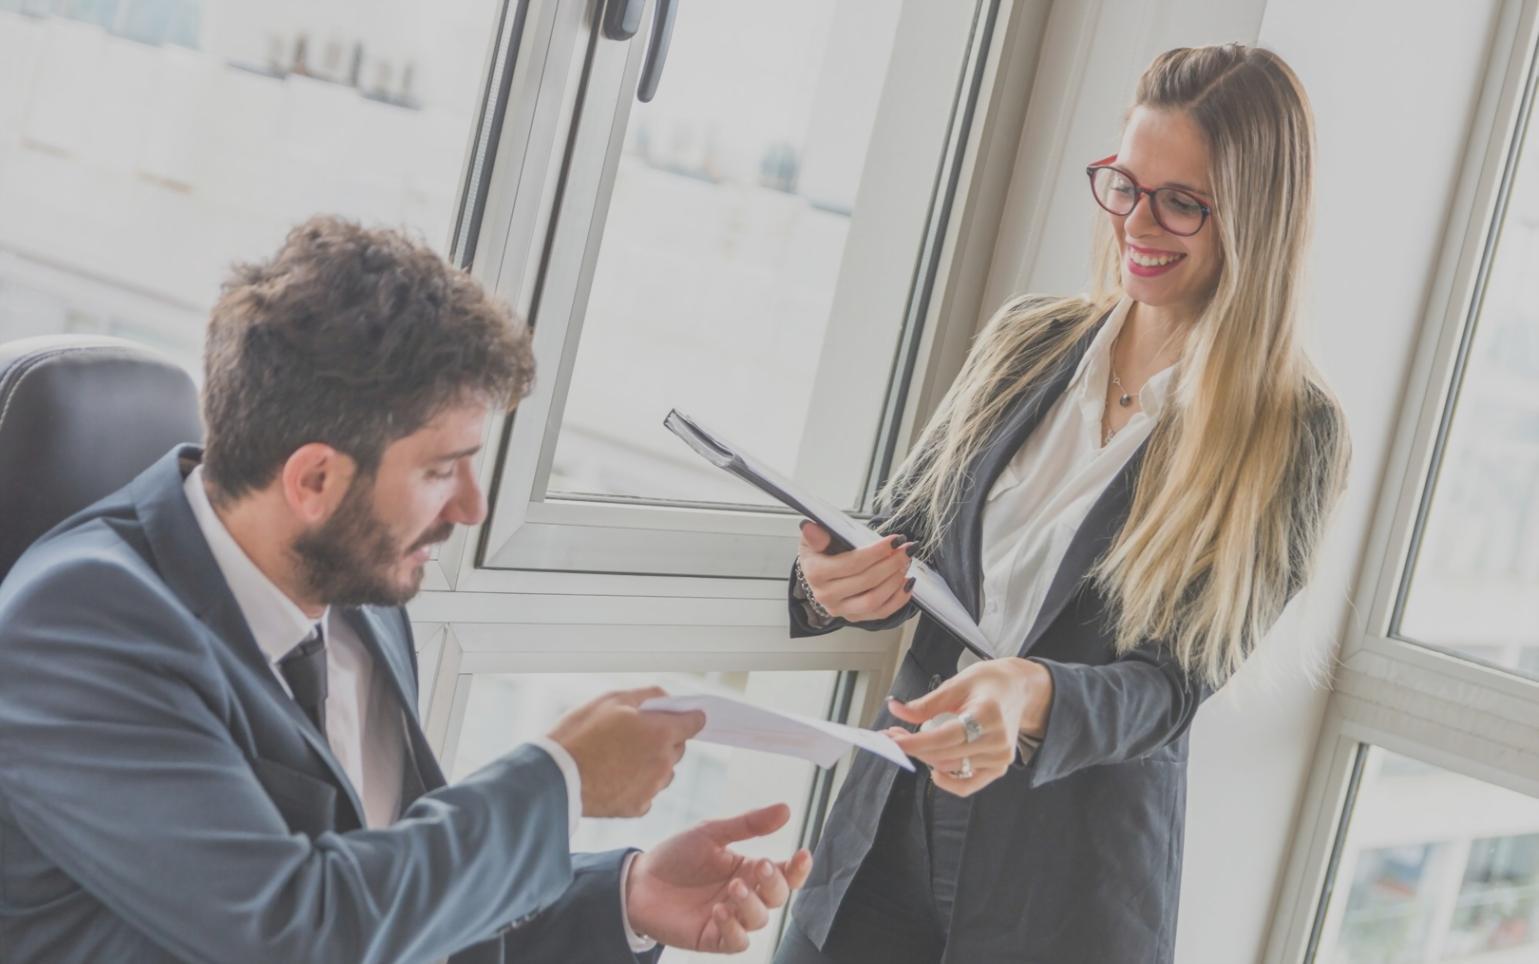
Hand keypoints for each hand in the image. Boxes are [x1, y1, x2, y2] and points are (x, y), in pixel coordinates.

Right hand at [546, 688, 704, 817]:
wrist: (555, 778)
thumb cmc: (579, 736)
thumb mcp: (610, 700)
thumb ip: (647, 696)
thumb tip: (665, 700)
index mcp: (660, 733)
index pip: (694, 722)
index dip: (690, 716)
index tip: (687, 716)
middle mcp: (663, 763)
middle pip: (678, 747)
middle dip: (665, 738)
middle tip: (635, 733)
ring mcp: (652, 788)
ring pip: (664, 771)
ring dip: (652, 762)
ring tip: (620, 756)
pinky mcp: (637, 807)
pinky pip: (648, 792)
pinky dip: (638, 784)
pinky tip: (614, 776)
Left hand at [626, 803, 812, 953]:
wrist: (638, 881)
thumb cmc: (676, 856)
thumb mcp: (711, 832)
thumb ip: (749, 824)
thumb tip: (786, 809)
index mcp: (748, 869)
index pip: (783, 873)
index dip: (797, 868)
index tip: (802, 854)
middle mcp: (744, 895)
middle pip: (777, 897)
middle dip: (773, 883)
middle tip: (757, 864)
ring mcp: (730, 918)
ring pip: (760, 920)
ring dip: (751, 904)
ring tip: (733, 888)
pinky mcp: (712, 938)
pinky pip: (737, 942)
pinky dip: (734, 928)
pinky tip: (719, 910)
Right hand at [797, 520, 914, 621]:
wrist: (819, 574)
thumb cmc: (822, 553)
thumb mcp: (815, 539)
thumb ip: (816, 535)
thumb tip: (810, 528)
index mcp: (816, 573)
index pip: (852, 564)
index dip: (876, 552)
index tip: (894, 541)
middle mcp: (826, 595)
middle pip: (866, 581)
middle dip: (891, 564)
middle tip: (905, 550)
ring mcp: (841, 609)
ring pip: (874, 600)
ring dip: (895, 581)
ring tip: (905, 564)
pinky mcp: (854, 617)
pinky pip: (880, 613)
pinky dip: (898, 599)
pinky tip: (907, 583)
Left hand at [885, 658, 1052, 796]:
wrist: (1019, 691)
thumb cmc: (990, 683)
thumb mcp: (957, 684)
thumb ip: (927, 703)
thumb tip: (897, 709)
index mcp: (988, 714)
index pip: (946, 736)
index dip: (916, 742)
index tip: (892, 741)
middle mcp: (997, 740)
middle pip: (945, 754)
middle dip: (914, 747)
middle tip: (894, 735)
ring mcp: (1000, 758)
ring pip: (950, 768)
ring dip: (925, 758)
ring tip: (911, 741)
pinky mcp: (998, 768)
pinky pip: (968, 785)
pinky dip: (947, 780)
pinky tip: (934, 768)